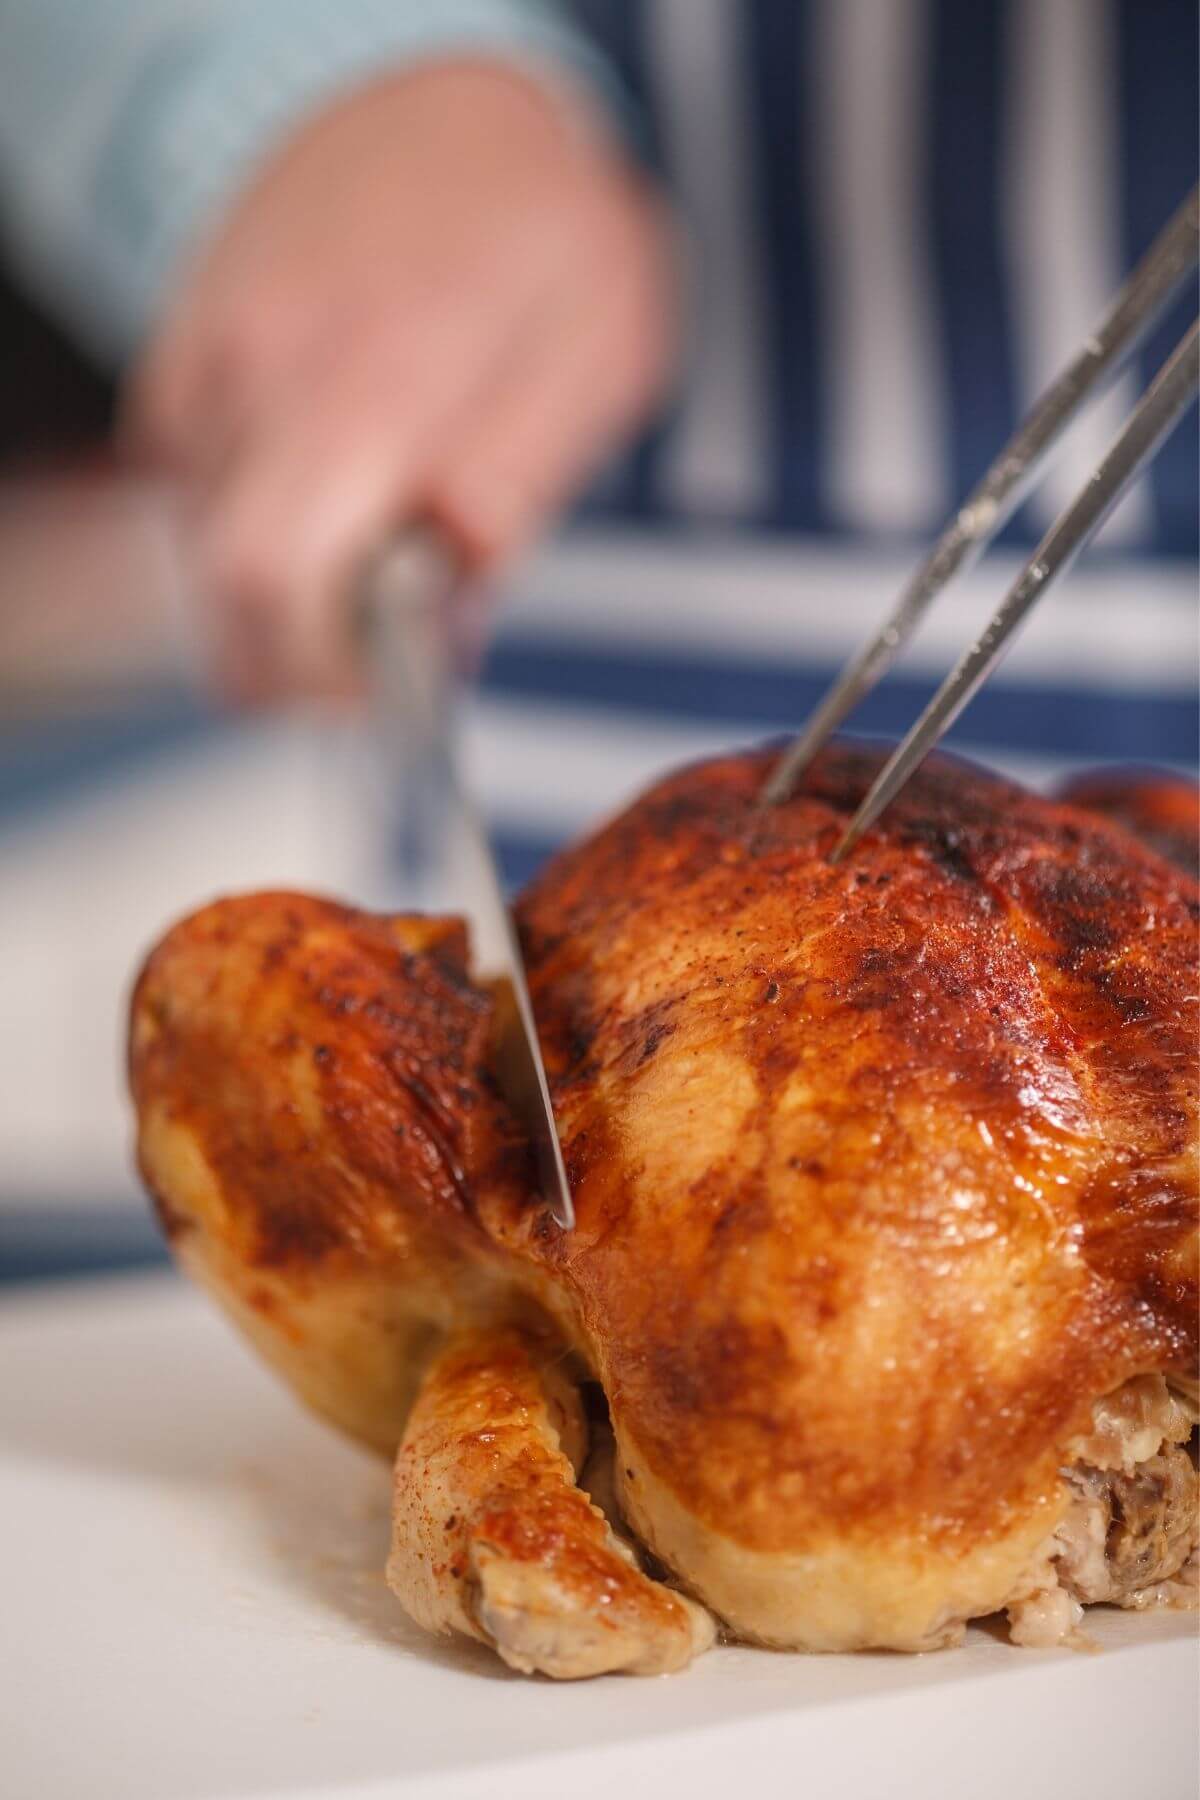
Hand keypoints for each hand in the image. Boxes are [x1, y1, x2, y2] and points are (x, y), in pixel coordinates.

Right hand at [128, 60, 674, 699]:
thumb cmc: (534, 222)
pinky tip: (335, 478)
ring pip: (212, 557)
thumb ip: (522, 480)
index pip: (280, 575)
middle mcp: (264, 365)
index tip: (393, 687)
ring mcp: (206, 366)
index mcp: (378, 365)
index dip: (324, 673)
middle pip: (227, 591)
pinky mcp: (174, 373)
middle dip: (307, 658)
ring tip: (382, 519)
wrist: (423, 104)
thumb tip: (451, 599)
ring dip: (297, 584)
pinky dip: (265, 527)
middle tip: (389, 647)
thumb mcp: (600, 345)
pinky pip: (197, 503)